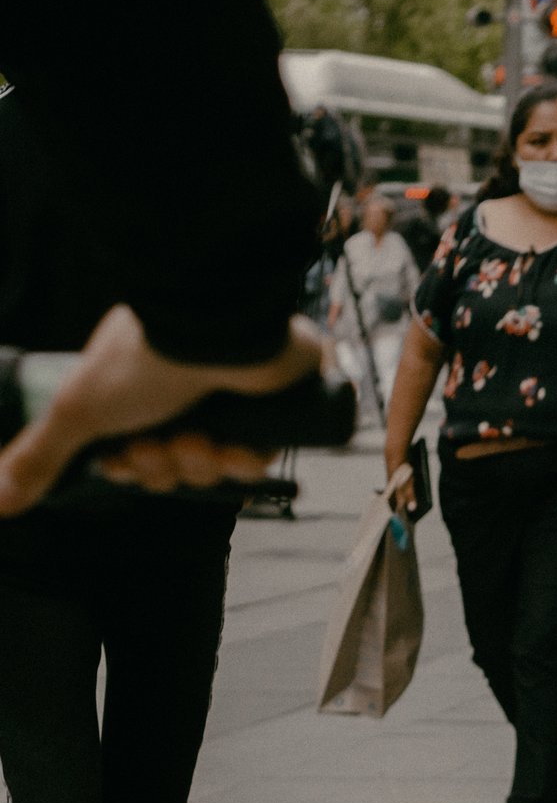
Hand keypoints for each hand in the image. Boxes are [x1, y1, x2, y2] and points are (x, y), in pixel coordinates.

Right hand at [0, 306, 323, 515]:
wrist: (214, 332)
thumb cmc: (142, 363)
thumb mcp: (78, 413)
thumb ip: (38, 457)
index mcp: (137, 394)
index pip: (134, 458)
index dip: (132, 471)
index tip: (123, 460)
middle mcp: (181, 399)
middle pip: (171, 470)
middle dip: (163, 467)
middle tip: (160, 442)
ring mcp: (227, 405)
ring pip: (212, 470)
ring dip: (200, 463)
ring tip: (197, 436)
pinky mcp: (272, 412)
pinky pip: (258, 462)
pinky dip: (243, 461)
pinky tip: (231, 444)